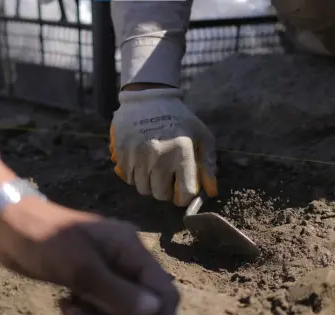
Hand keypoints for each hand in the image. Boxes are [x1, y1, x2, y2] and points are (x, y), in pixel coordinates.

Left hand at [0, 153, 178, 314]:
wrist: (8, 227)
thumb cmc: (45, 240)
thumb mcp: (81, 270)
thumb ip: (118, 293)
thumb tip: (154, 313)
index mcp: (130, 249)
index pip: (162, 287)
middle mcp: (124, 260)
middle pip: (142, 304)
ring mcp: (106, 272)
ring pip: (118, 311)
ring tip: (70, 308)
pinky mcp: (88, 281)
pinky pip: (99, 308)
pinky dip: (84, 314)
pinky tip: (64, 303)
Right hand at [110, 87, 217, 206]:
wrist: (148, 98)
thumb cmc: (180, 119)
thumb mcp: (202, 136)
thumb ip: (208, 165)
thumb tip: (211, 192)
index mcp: (182, 152)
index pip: (185, 193)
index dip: (185, 196)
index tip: (183, 189)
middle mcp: (159, 156)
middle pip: (160, 194)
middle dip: (165, 190)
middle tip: (167, 176)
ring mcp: (138, 155)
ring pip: (142, 189)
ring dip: (149, 183)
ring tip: (154, 166)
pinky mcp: (122, 153)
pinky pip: (128, 178)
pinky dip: (135, 175)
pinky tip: (141, 161)